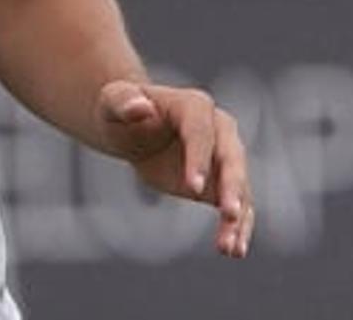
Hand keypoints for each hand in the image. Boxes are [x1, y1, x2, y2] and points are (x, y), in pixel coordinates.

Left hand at [97, 80, 253, 258]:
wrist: (133, 131)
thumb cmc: (121, 111)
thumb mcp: (112, 101)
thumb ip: (123, 102)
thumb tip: (140, 107)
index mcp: (193, 105)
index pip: (200, 130)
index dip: (198, 156)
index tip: (192, 188)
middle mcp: (218, 128)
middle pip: (231, 156)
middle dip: (232, 185)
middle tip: (229, 214)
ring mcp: (224, 156)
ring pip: (240, 185)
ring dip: (238, 216)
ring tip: (231, 248)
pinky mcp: (222, 183)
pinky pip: (238, 205)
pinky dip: (238, 227)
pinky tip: (233, 250)